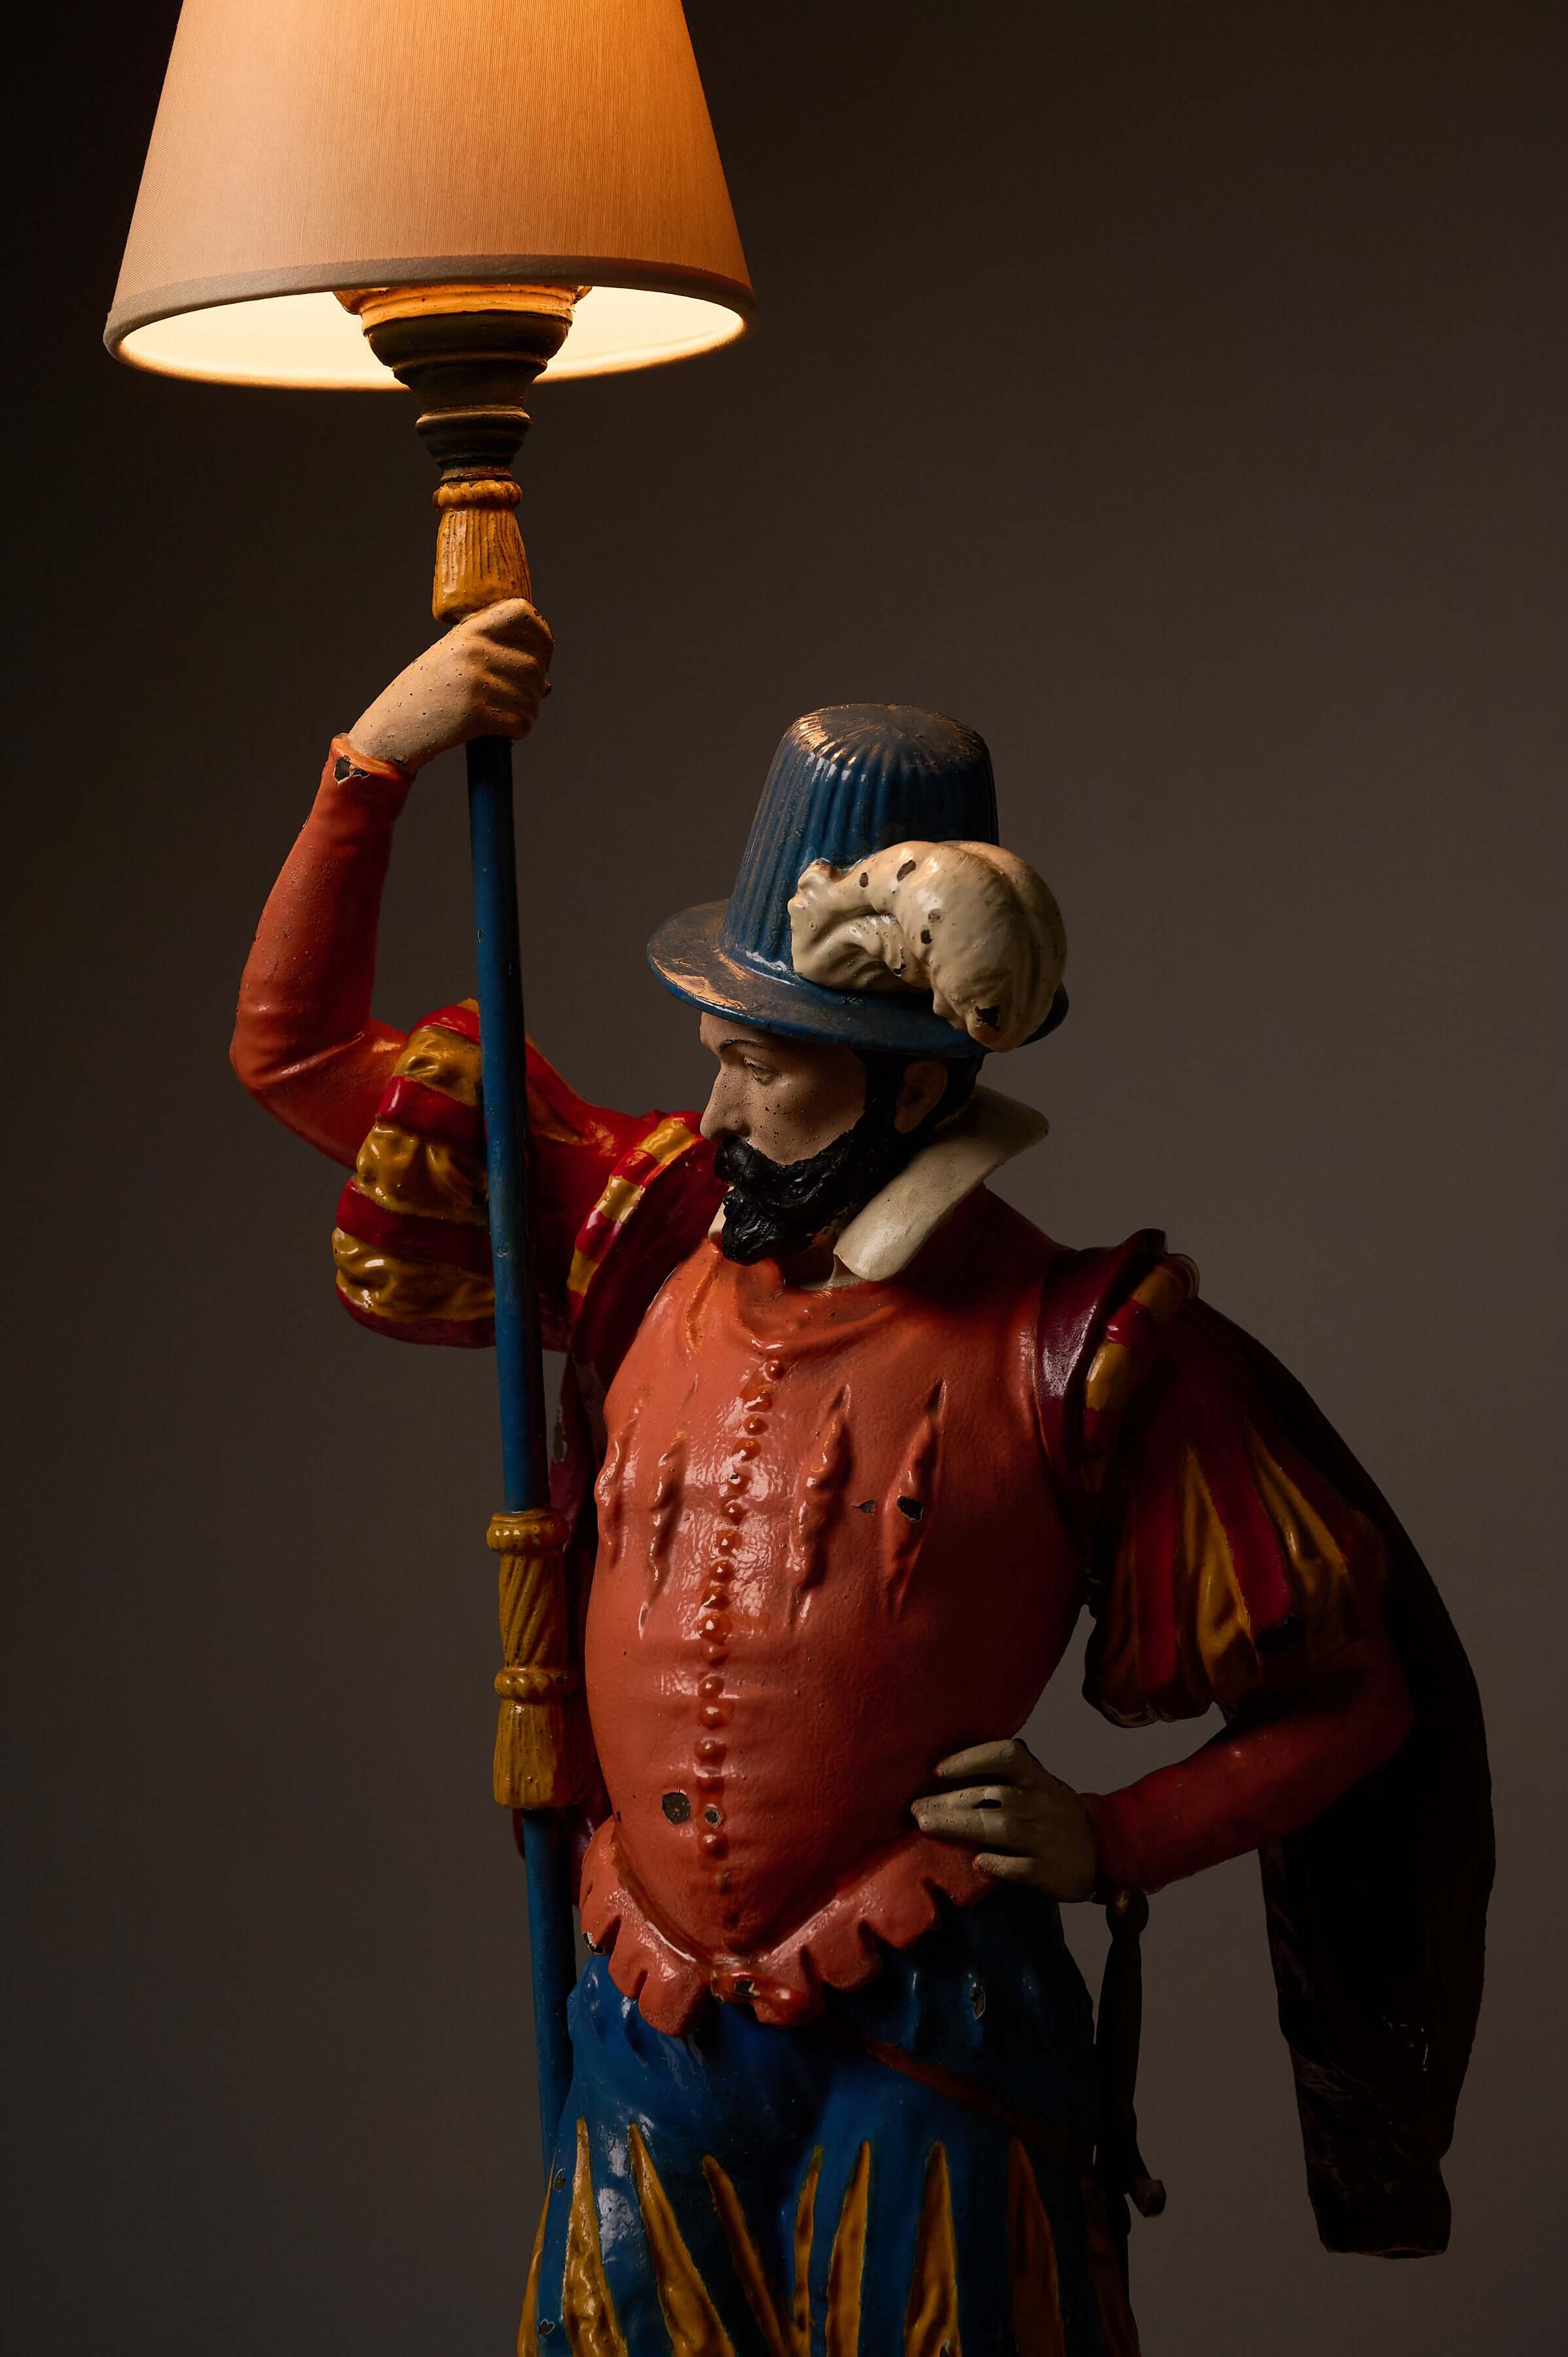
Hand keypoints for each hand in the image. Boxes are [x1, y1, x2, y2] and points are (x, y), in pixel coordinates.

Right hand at [346, 598, 553, 772]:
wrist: (394, 726)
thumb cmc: (427, 694)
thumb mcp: (456, 662)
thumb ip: (497, 661)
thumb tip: (547, 684)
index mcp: (469, 631)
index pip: (523, 614)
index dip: (542, 635)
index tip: (541, 654)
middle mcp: (474, 651)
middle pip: (535, 664)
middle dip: (536, 686)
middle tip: (519, 698)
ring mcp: (476, 681)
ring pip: (533, 697)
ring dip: (527, 711)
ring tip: (505, 715)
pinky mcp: (477, 713)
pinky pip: (522, 722)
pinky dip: (518, 731)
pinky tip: (501, 731)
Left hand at [911, 1737, 1097, 1900]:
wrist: (1102, 1852)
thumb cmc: (1055, 1815)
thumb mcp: (1039, 1787)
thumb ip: (1005, 1779)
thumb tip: (947, 1776)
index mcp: (1038, 1779)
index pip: (1007, 1755)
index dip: (972, 1758)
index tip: (939, 1770)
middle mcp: (1041, 1803)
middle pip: (992, 1796)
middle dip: (951, 1800)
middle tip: (916, 1808)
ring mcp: (1045, 1838)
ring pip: (1002, 1828)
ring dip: (962, 1826)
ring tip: (929, 1826)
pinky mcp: (1048, 1871)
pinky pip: (1021, 1867)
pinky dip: (999, 1865)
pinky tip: (978, 1863)